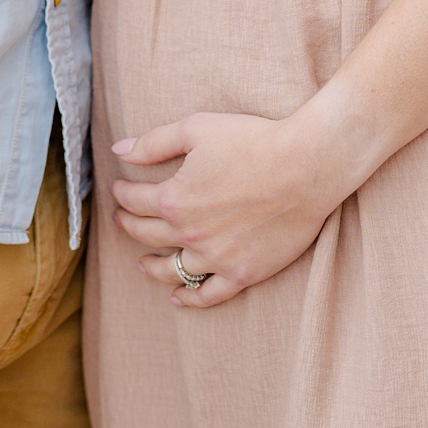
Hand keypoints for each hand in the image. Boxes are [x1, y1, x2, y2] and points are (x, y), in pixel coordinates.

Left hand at [110, 110, 357, 308]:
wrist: (308, 166)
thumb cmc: (253, 141)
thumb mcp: (195, 130)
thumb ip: (152, 143)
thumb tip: (119, 151)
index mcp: (173, 199)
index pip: (133, 201)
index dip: (122, 193)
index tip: (120, 188)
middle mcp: (190, 233)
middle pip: (145, 235)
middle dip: (128, 224)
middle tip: (123, 219)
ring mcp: (217, 257)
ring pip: (171, 270)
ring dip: (151, 267)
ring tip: (142, 264)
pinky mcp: (244, 272)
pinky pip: (209, 294)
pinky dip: (190, 298)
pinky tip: (177, 297)